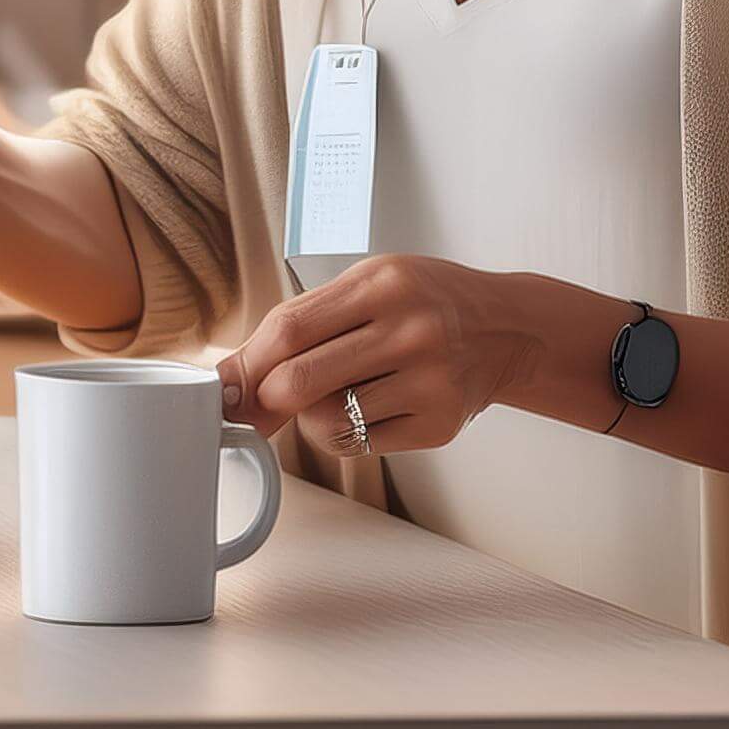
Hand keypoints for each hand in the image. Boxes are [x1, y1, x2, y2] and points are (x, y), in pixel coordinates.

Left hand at [214, 254, 534, 459]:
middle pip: (301, 381)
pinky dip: (346, 434)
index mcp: (384, 282)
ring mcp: (429, 380)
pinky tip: (367, 408)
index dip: (246, 364)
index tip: (222, 390)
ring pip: (326, 422)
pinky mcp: (439, 423)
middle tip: (263, 404)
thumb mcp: (372, 283)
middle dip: (267, 401)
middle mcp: (409, 329)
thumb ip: (307, 321)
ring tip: (337, 393)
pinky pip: (360, 445)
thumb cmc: (426, 301)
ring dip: (312, 417)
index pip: (291, 327)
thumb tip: (237, 379)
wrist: (506, 328)